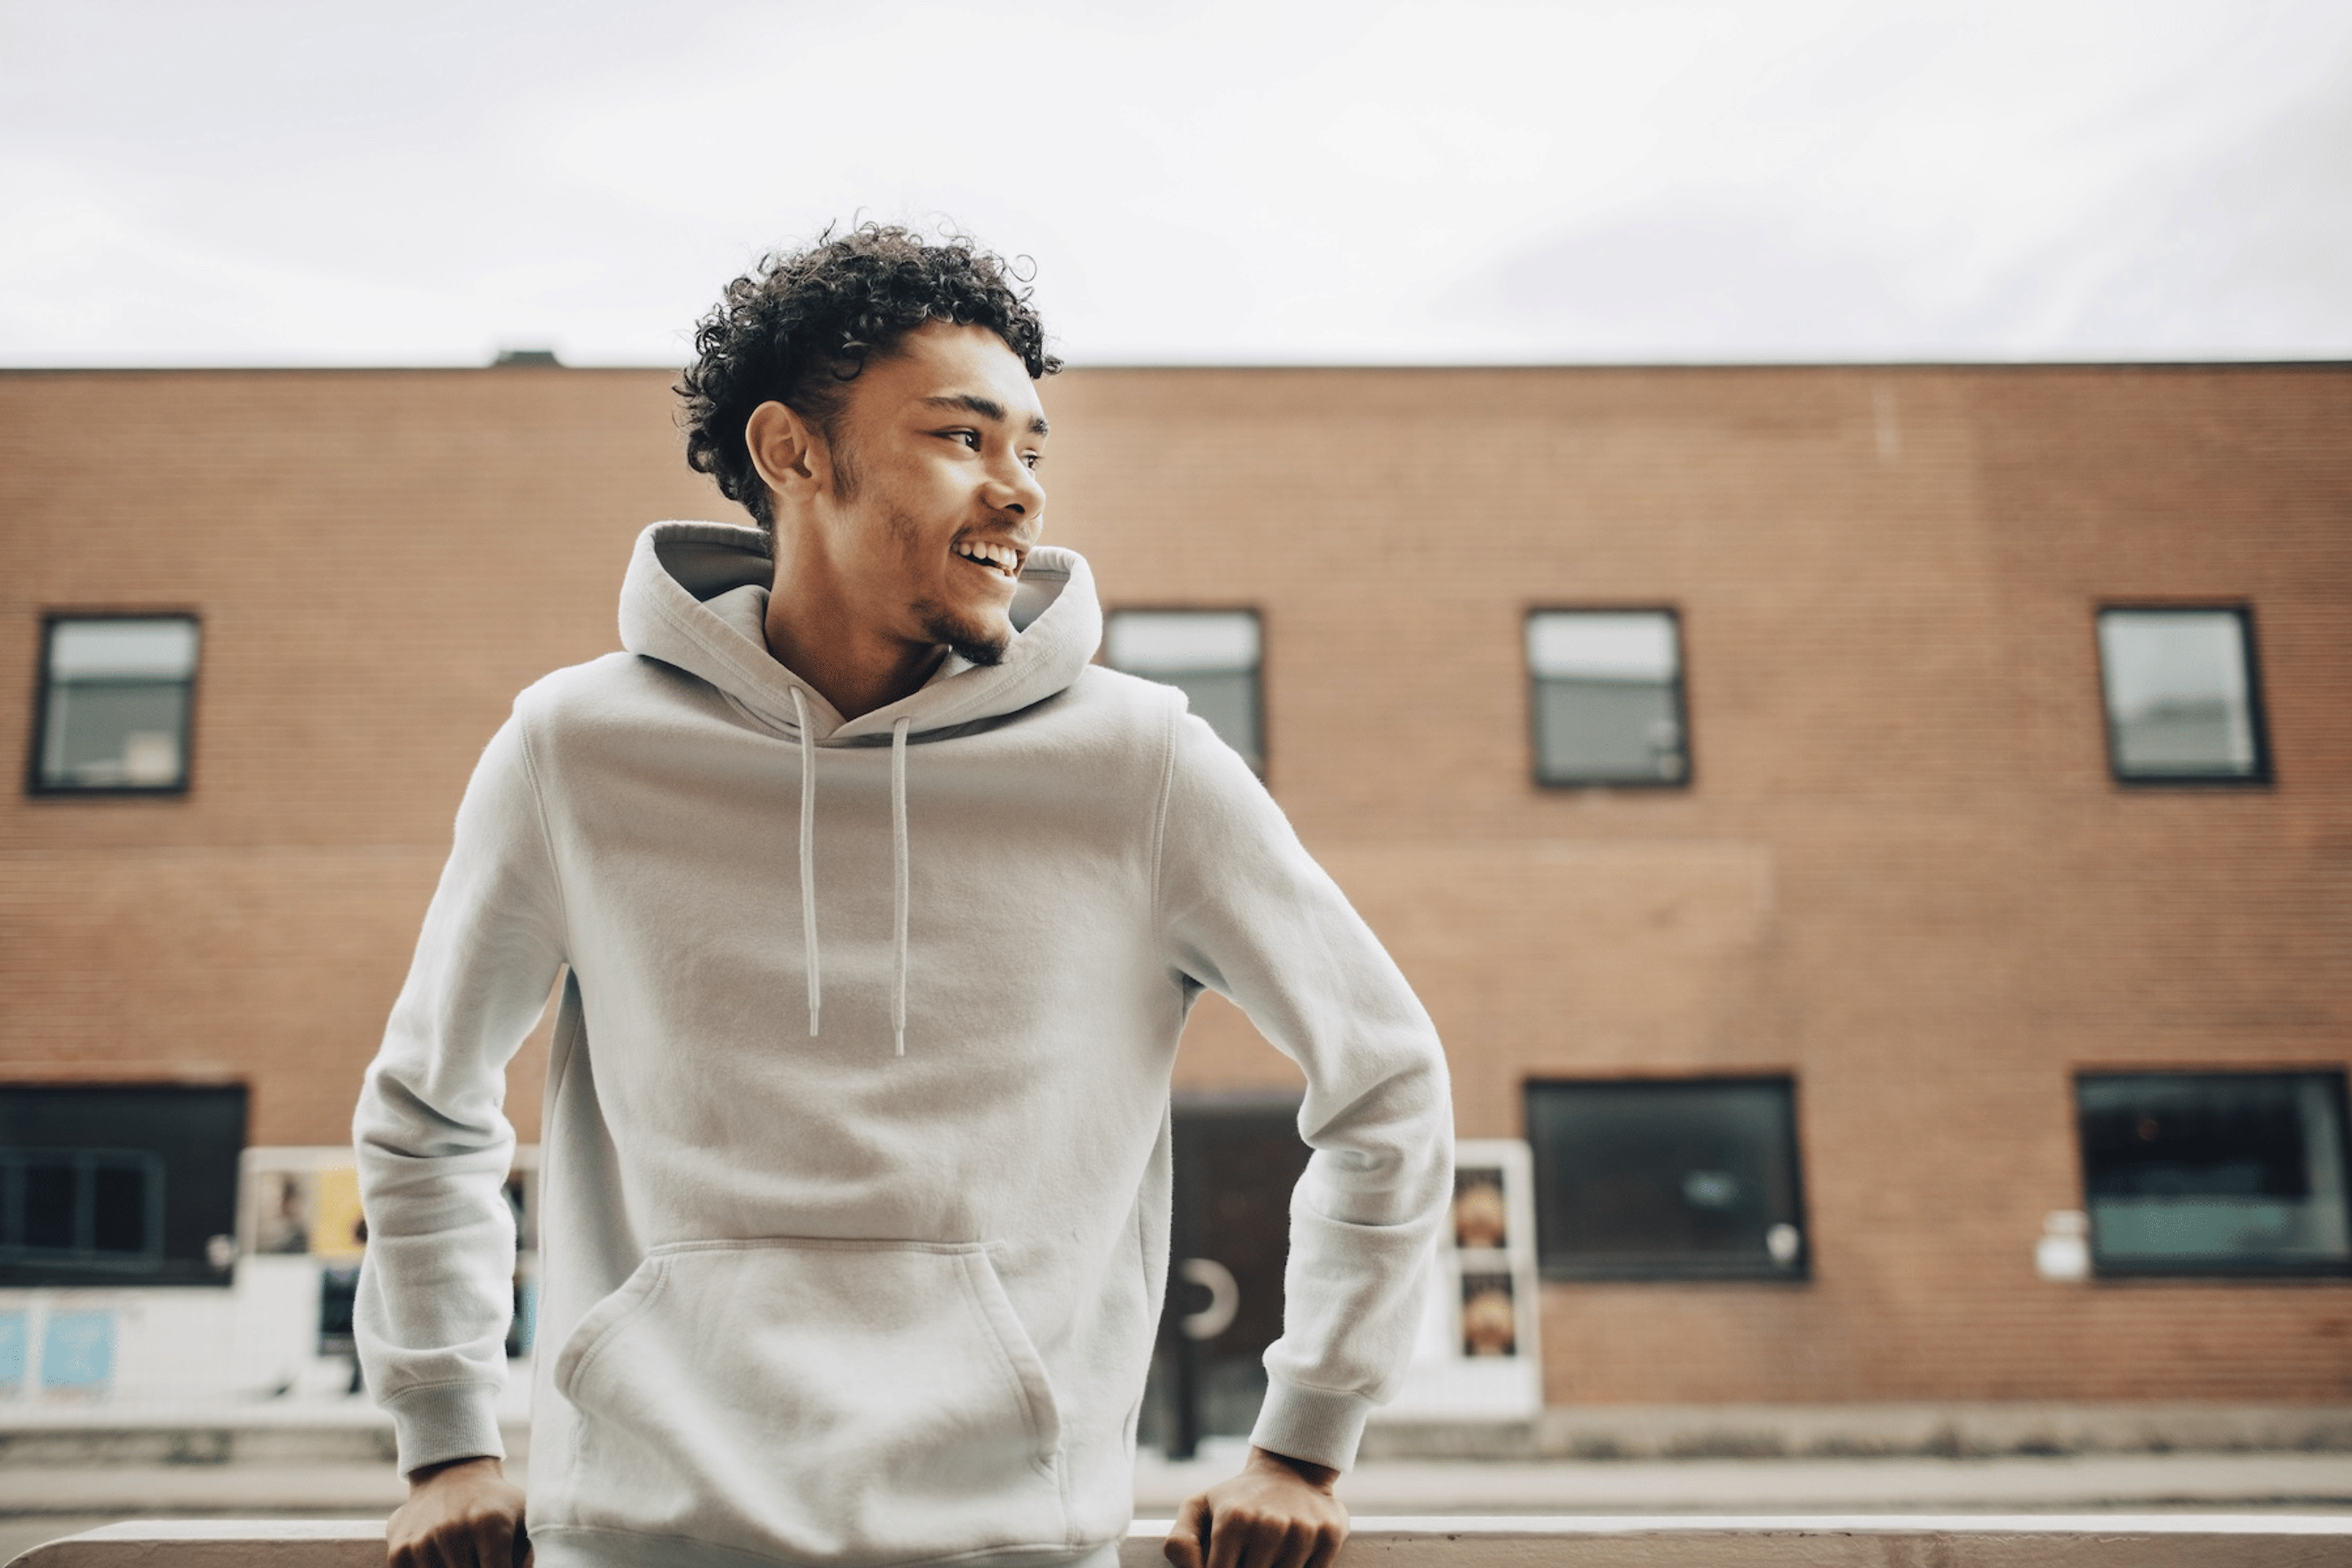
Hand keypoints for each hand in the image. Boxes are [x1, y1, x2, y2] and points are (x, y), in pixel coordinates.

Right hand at [388, 1455, 529, 1567]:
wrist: (452, 1475)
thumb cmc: (496, 1503)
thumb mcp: (526, 1515)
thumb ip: (535, 1550)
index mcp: (489, 1524)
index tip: (500, 1563)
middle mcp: (452, 1531)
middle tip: (479, 1555)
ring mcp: (422, 1542)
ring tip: (465, 1554)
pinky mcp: (399, 1550)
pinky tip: (441, 1558)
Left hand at [1165, 1445, 1346, 1567]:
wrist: (1291, 1469)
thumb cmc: (1237, 1499)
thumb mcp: (1199, 1508)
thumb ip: (1180, 1543)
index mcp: (1233, 1520)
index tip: (1228, 1564)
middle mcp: (1269, 1525)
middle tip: (1250, 1556)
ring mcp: (1302, 1530)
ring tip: (1268, 1554)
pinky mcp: (1330, 1535)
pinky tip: (1293, 1554)